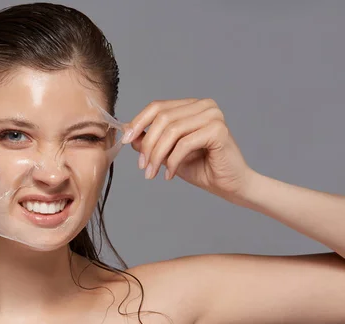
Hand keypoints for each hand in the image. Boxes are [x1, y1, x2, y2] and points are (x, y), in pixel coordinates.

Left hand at [122, 98, 254, 199]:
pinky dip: (173, 161)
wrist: (230, 186)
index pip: (157, 107)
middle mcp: (204, 105)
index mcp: (192, 106)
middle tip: (143, 167)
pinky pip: (184, 143)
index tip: (124, 140)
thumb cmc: (202, 168)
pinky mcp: (218, 130)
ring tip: (152, 173)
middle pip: (162, 118)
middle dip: (147, 145)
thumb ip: (150, 140)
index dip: (138, 122)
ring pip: (171, 131)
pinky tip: (170, 174)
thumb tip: (127, 131)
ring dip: (157, 155)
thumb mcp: (167, 153)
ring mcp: (213, 115)